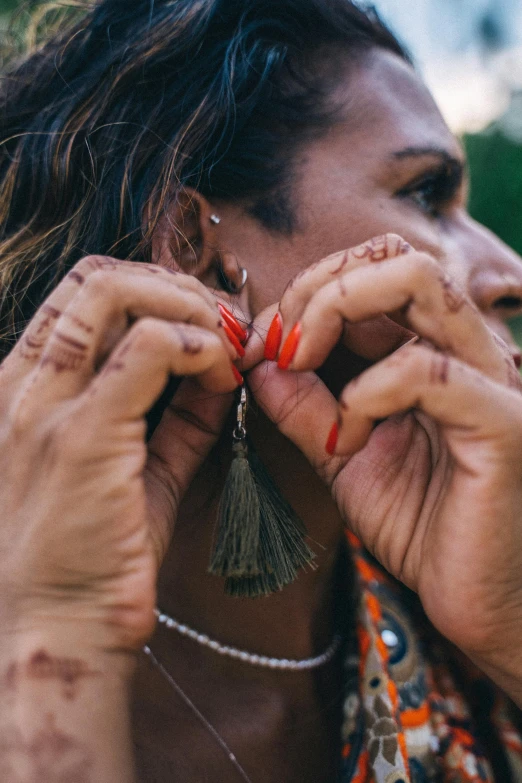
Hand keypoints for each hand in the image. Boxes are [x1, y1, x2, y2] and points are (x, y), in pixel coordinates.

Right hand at [0, 256, 241, 649]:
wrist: (56, 632)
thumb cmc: (92, 555)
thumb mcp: (135, 470)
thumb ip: (176, 417)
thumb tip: (223, 370)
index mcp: (27, 387)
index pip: (82, 294)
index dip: (152, 290)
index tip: (203, 322)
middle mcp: (25, 384)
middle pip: (96, 277)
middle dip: (175, 286)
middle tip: (225, 323)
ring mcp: (46, 405)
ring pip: (114, 291)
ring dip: (187, 305)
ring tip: (227, 344)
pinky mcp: (82, 435)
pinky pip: (149, 348)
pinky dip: (198, 346)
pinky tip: (222, 374)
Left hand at [248, 234, 521, 683]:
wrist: (482, 600)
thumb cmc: (423, 525)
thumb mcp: (343, 456)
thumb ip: (304, 407)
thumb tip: (259, 360)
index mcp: (435, 348)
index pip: (376, 270)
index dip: (309, 292)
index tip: (264, 344)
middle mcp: (470, 349)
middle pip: (397, 256)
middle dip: (318, 286)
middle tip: (282, 344)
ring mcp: (493, 379)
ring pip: (421, 282)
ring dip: (338, 309)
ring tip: (304, 363)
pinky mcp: (504, 423)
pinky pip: (428, 371)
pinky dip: (369, 391)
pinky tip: (350, 434)